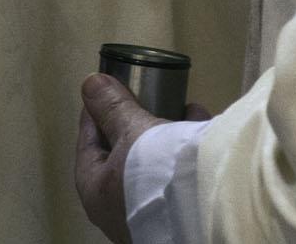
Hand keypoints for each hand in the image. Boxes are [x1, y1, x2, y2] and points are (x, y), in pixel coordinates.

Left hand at [75, 74, 210, 242]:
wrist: (208, 211)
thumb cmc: (156, 174)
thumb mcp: (131, 131)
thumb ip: (110, 107)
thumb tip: (90, 83)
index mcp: (95, 190)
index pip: (87, 142)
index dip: (96, 111)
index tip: (106, 88)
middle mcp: (118, 208)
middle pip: (121, 152)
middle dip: (136, 121)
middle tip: (143, 94)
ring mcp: (148, 212)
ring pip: (152, 162)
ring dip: (165, 133)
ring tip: (179, 106)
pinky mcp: (178, 211)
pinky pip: (178, 172)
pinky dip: (185, 148)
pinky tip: (198, 121)